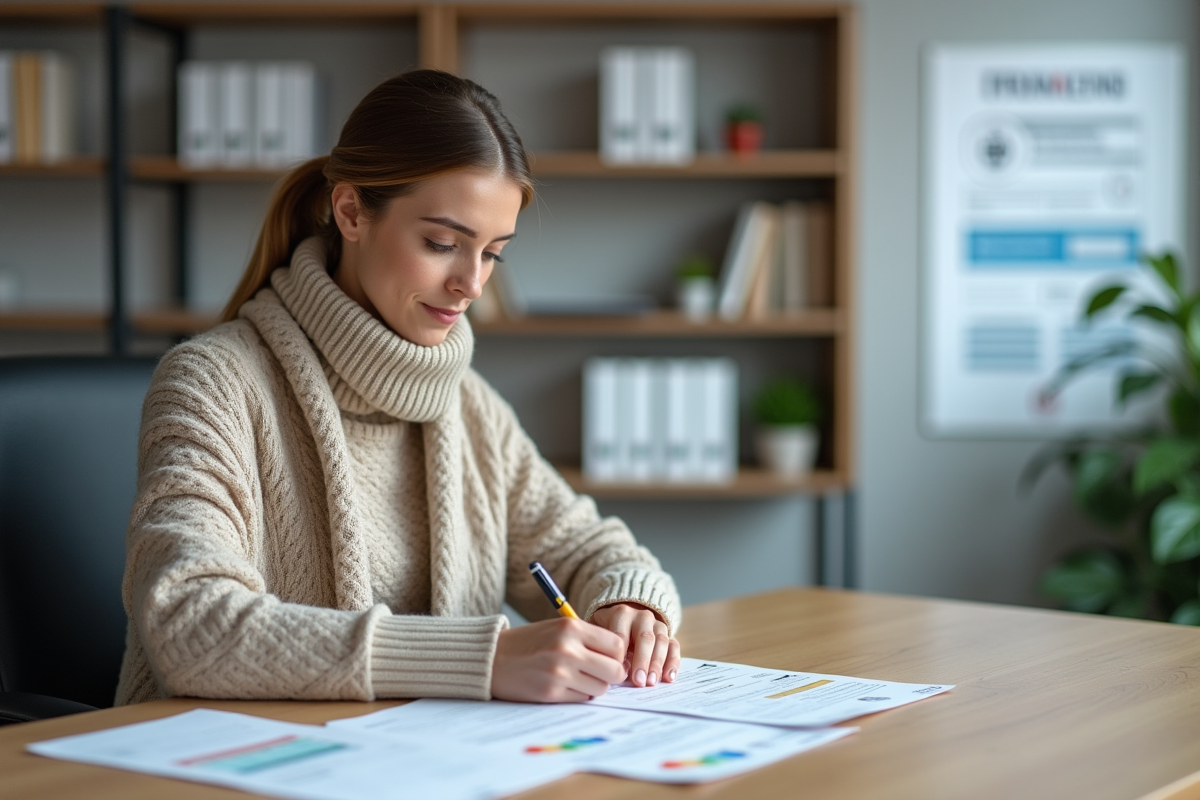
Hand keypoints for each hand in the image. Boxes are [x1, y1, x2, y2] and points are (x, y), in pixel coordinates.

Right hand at [490, 617, 625, 702]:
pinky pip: (582, 699)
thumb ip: (588, 639)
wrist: (492, 657)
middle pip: (614, 670)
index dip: (617, 655)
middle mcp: (568, 649)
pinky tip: (563, 686)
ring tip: (576, 678)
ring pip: (600, 688)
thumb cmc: (529, 642)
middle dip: (610, 674)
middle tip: (599, 673)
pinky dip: (577, 695)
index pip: (617, 645)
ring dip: (593, 686)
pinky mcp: (551, 693)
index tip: (610, 659)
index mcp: (571, 628)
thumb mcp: (558, 628)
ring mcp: (560, 673)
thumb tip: (620, 660)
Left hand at [589, 603, 680, 687]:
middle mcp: (642, 616)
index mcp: (622, 614)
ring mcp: (657, 624)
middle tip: (639, 681)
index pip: (621, 636)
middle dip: (642, 661)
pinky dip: (673, 662)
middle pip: (645, 638)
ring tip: (652, 682)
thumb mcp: (598, 629)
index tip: (618, 673)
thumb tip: (609, 667)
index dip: (620, 656)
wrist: (626, 615)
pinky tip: (669, 677)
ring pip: (662, 642)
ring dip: (658, 664)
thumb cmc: (607, 628)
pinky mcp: (669, 634)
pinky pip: (674, 646)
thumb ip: (602, 644)